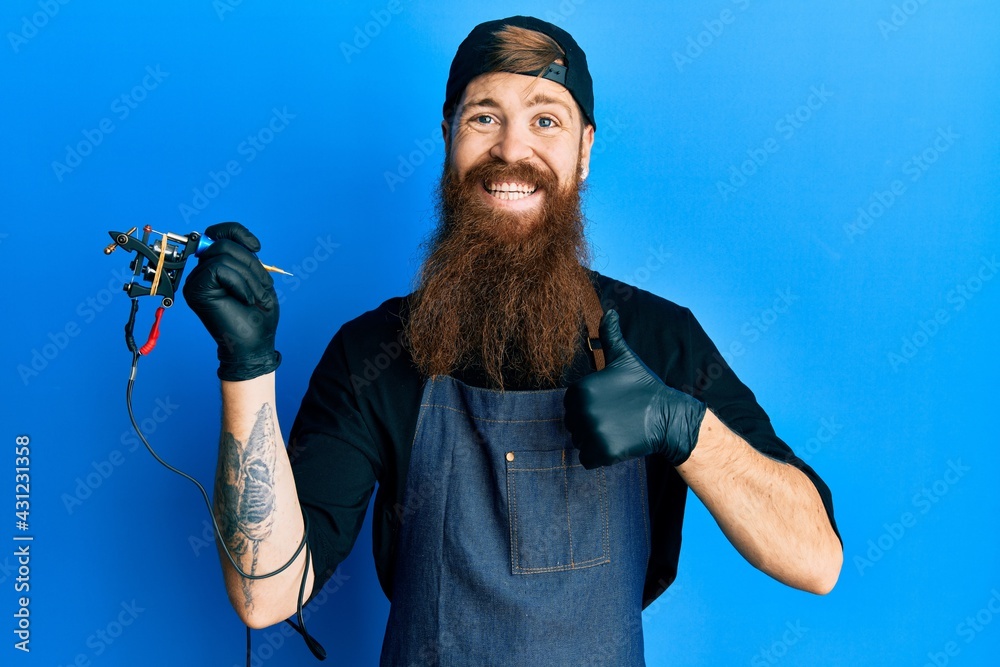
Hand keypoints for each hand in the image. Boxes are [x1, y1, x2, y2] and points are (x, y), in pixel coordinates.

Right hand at [182, 222, 280, 380]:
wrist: (252, 345)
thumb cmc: (257, 316)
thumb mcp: (256, 277)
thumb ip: (243, 256)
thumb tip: (231, 236)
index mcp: (214, 268)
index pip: (217, 233)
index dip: (236, 231)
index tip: (257, 247)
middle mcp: (200, 272)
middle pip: (223, 243)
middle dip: (249, 264)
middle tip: (258, 290)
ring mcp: (195, 281)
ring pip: (223, 255)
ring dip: (248, 277)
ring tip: (252, 297)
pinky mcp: (195, 289)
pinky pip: (219, 268)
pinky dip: (239, 283)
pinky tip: (242, 299)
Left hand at [563, 310, 705, 468]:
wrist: (668, 416)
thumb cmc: (644, 387)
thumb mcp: (625, 359)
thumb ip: (611, 336)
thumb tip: (609, 311)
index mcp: (580, 389)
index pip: (571, 406)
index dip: (589, 407)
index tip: (609, 405)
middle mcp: (582, 410)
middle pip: (573, 425)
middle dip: (590, 425)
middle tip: (615, 419)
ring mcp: (592, 432)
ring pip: (580, 443)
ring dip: (595, 441)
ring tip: (618, 430)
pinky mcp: (603, 452)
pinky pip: (588, 460)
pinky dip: (600, 457)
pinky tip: (618, 445)